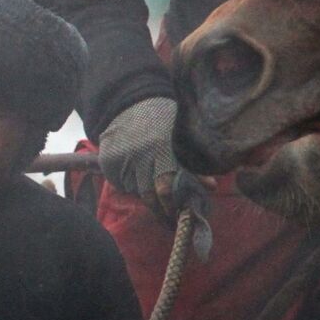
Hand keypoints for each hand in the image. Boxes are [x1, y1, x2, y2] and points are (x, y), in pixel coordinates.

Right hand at [99, 97, 214, 220]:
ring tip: (149, 180)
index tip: (176, 216)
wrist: (129, 102)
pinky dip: (128, 182)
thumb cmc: (162, 120)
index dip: (170, 206)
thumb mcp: (180, 139)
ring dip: (143, 190)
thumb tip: (212, 187)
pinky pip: (119, 182)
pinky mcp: (107, 161)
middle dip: (158, 208)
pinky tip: (135, 170)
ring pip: (133, 189)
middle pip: (147, 195)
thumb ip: (192, 165)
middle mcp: (138, 155)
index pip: (165, 188)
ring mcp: (120, 158)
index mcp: (161, 148)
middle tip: (166, 216)